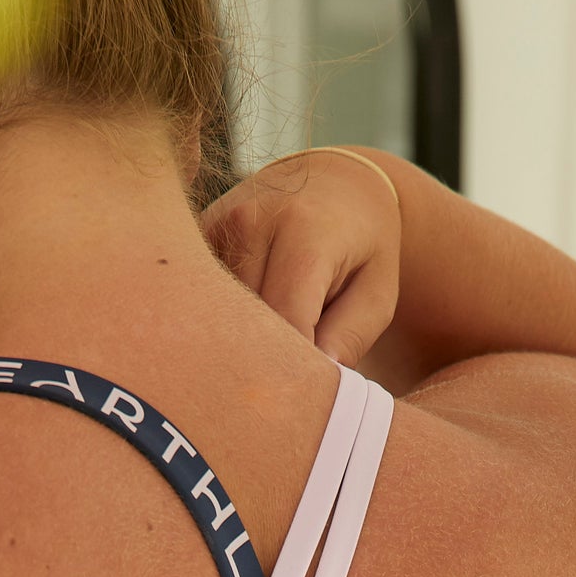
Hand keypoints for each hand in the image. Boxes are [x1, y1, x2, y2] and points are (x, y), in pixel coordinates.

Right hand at [202, 149, 401, 368]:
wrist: (335, 185)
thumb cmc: (363, 250)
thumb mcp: (377, 295)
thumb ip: (349, 339)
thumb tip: (313, 379)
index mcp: (305, 232)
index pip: (287, 323)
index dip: (294, 368)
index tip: (305, 392)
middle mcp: (251, 221)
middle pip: (245, 322)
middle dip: (266, 356)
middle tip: (287, 376)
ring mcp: (217, 225)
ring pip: (219, 315)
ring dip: (243, 338)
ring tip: (273, 336)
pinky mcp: (198, 234)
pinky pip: (204, 298)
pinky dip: (224, 318)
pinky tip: (247, 317)